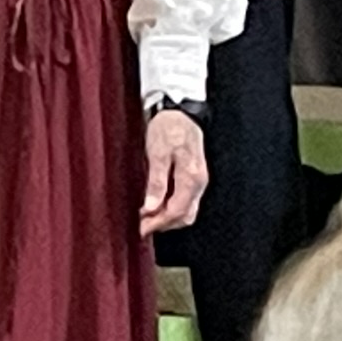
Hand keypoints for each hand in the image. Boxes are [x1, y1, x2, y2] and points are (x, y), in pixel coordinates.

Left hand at [140, 110, 208, 236]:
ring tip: (147, 217)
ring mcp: (198, 180)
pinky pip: (186, 201)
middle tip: (142, 226)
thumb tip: (151, 207)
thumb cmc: (169, 128)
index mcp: (191, 177)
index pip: (176, 211)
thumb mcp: (158, 153)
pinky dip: (172, 208)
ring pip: (186, 210)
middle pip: (184, 215)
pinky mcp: (193, 177)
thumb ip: (156, 182)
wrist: (180, 112)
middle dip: (163, 224)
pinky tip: (157, 205)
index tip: (142, 228)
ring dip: (167, 217)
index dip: (158, 223)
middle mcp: (198, 182)